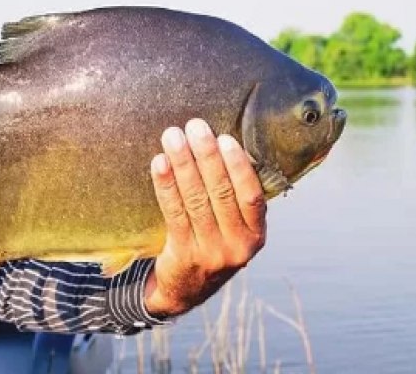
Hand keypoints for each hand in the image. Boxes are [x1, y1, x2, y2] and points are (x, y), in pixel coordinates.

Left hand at [144, 119, 266, 317]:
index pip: (251, 195)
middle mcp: (239, 246)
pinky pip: (174, 213)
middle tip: (194, 126)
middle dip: (207, 155)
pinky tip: (159, 163)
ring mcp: (212, 253)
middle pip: (222, 193)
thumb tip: (218, 143)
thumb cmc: (210, 242)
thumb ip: (233, 197)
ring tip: (173, 137)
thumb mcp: (233, 228)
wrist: (185, 289)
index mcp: (256, 234)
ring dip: (184, 164)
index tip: (224, 137)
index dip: (239, 165)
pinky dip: (165, 185)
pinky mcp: (184, 255)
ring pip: (196, 200)